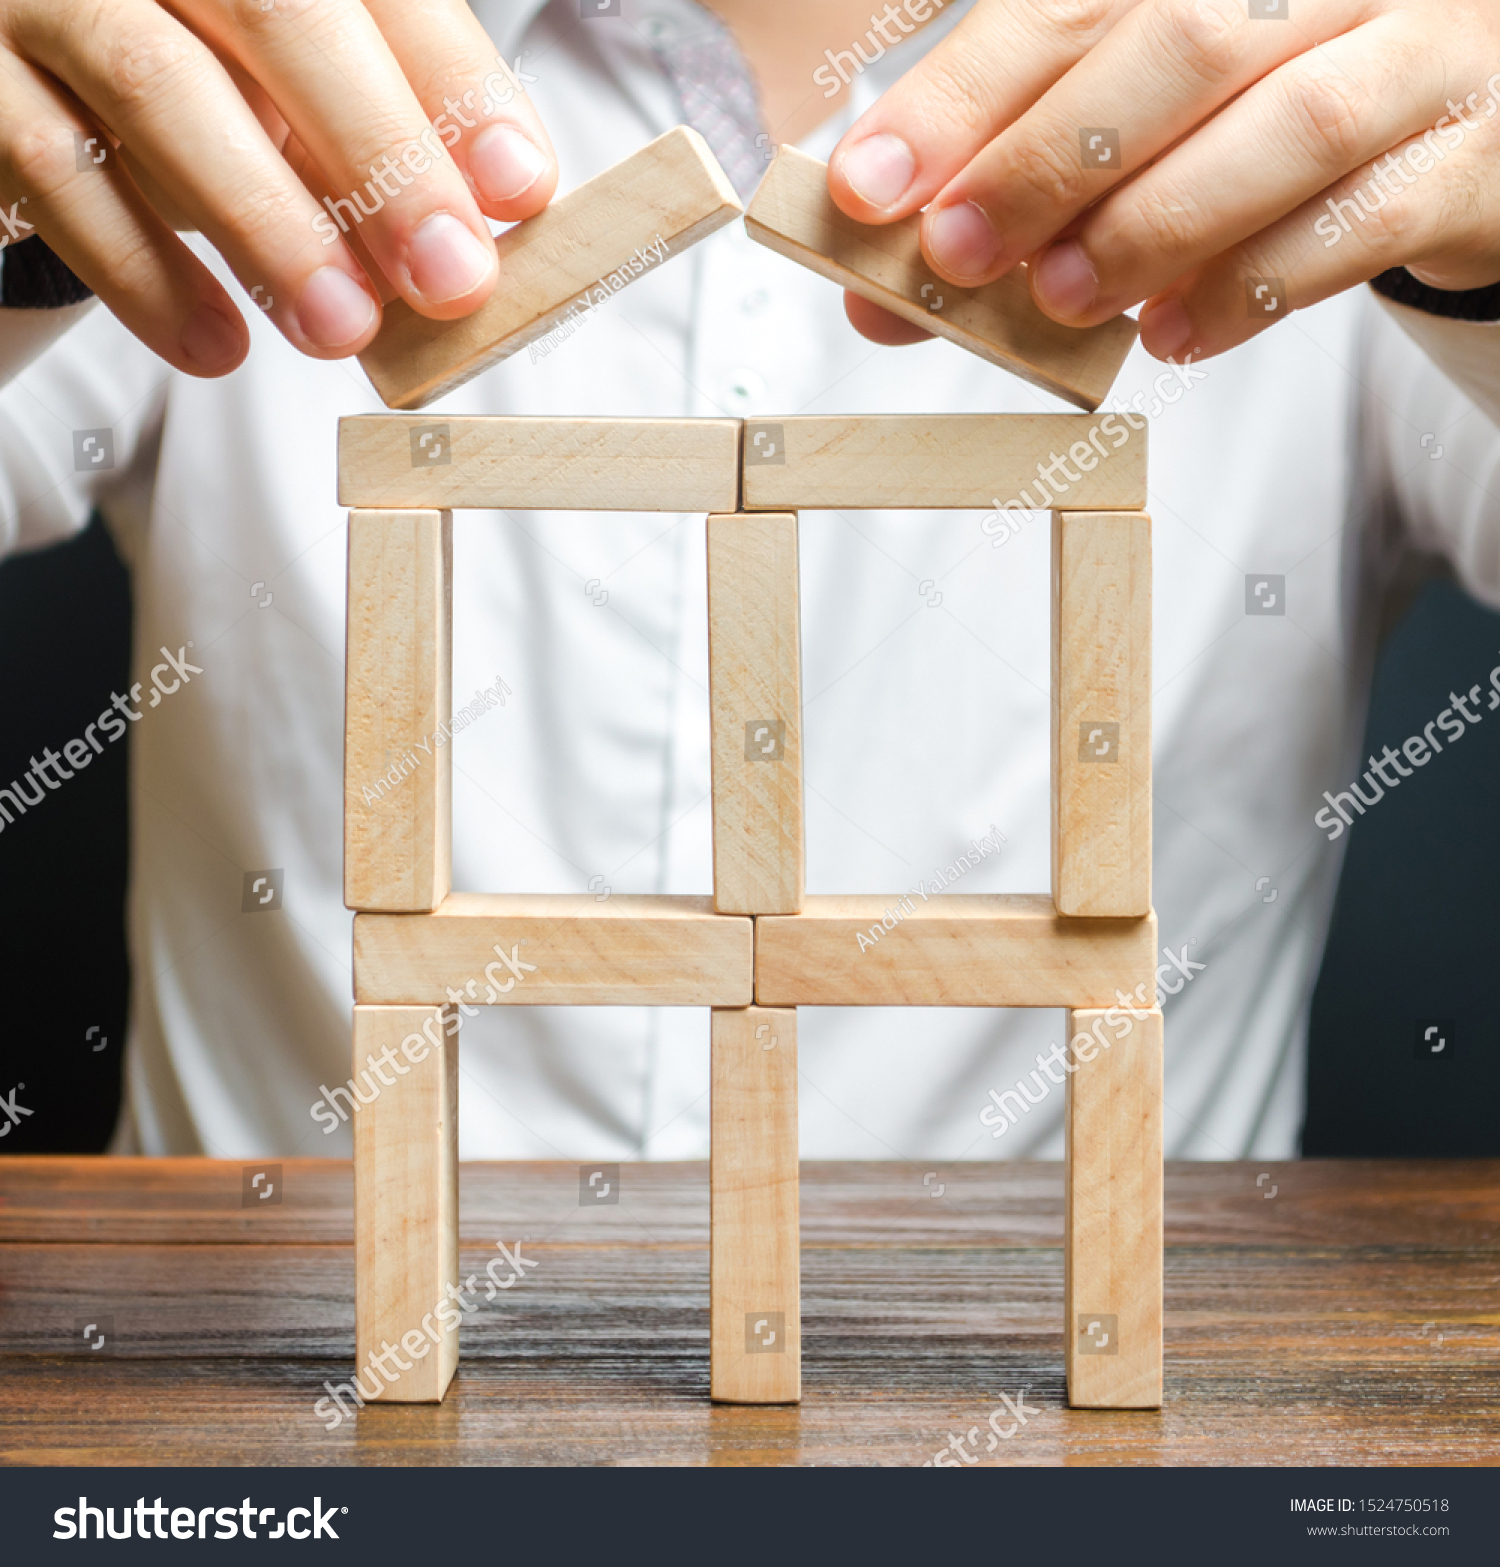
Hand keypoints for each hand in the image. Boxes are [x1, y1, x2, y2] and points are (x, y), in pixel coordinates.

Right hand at [0, 0, 557, 373]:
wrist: (27, 45)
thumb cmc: (198, 68)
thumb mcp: (293, 74)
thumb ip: (377, 118)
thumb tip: (475, 226)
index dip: (453, 81)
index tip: (518, 188)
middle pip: (273, 9)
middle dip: (377, 156)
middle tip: (446, 279)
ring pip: (157, 88)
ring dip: (268, 225)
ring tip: (341, 328)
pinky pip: (54, 174)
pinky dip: (144, 274)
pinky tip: (216, 346)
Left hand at [828, 0, 1499, 361]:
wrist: (1455, 122)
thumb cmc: (1262, 113)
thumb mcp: (1129, 119)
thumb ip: (1015, 182)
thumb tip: (884, 290)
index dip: (964, 94)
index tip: (871, 184)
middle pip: (1181, 40)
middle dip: (1045, 160)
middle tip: (956, 254)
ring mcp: (1428, 47)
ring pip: (1291, 126)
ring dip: (1150, 227)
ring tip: (1060, 301)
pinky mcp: (1470, 156)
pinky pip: (1362, 224)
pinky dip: (1252, 288)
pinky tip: (1171, 334)